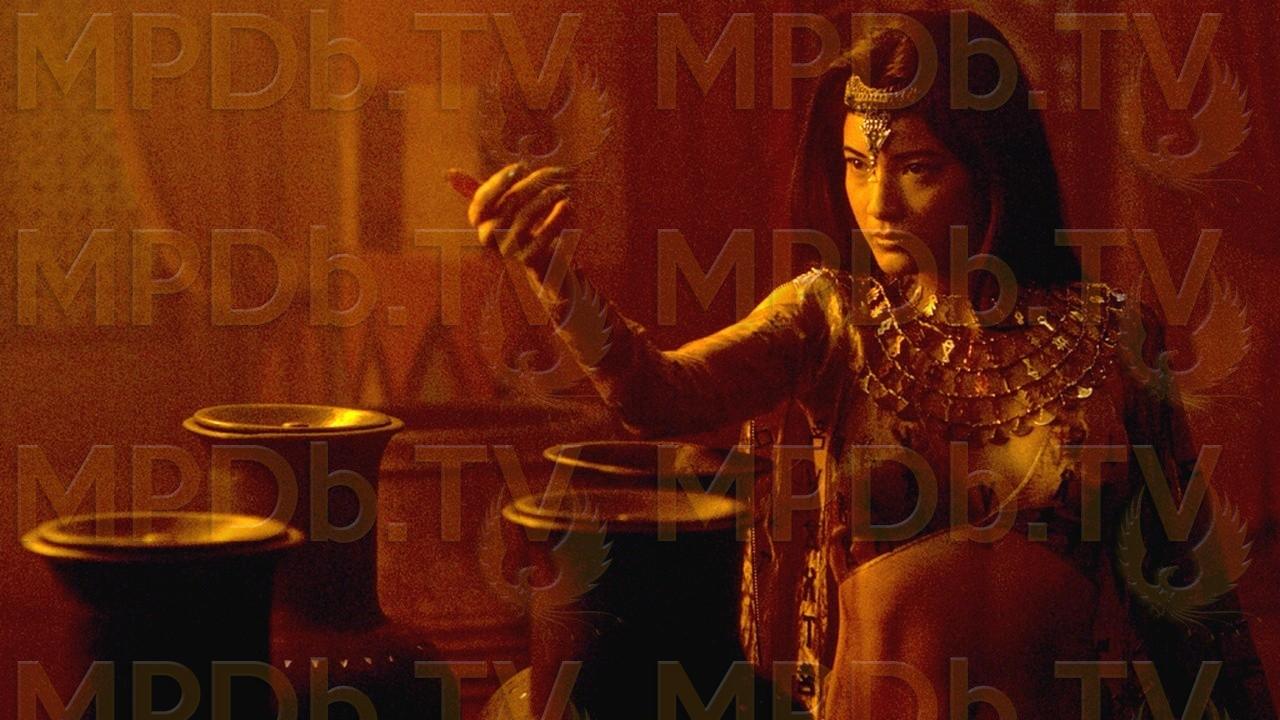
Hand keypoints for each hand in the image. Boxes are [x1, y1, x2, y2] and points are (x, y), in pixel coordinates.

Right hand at [467, 162, 573, 277]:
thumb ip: (478, 189)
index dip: (499, 182)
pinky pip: (543, 237)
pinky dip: (556, 219)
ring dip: (546, 198)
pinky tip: (568, 204)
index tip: (520, 167)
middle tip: (553, 174)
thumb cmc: (520, 224)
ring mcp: (508, 251)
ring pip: (525, 218)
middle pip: (508, 204)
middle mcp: (488, 237)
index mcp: (479, 221)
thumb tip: (449, 172)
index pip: (482, 200)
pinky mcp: (529, 261)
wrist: (543, 260)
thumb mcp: (501, 204)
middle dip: (531, 185)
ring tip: (564, 188)